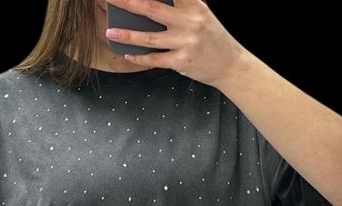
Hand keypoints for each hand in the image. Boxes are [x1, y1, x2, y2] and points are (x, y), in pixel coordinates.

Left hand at [104, 0, 247, 87]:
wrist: (230, 64)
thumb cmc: (211, 38)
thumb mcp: (201, 15)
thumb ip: (180, 7)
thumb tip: (149, 8)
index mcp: (194, 5)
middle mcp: (190, 22)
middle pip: (152, 8)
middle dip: (128, 3)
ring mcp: (186, 43)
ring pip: (150, 38)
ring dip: (128, 35)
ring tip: (110, 32)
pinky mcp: (182, 62)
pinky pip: (155, 59)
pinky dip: (140, 58)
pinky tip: (128, 54)